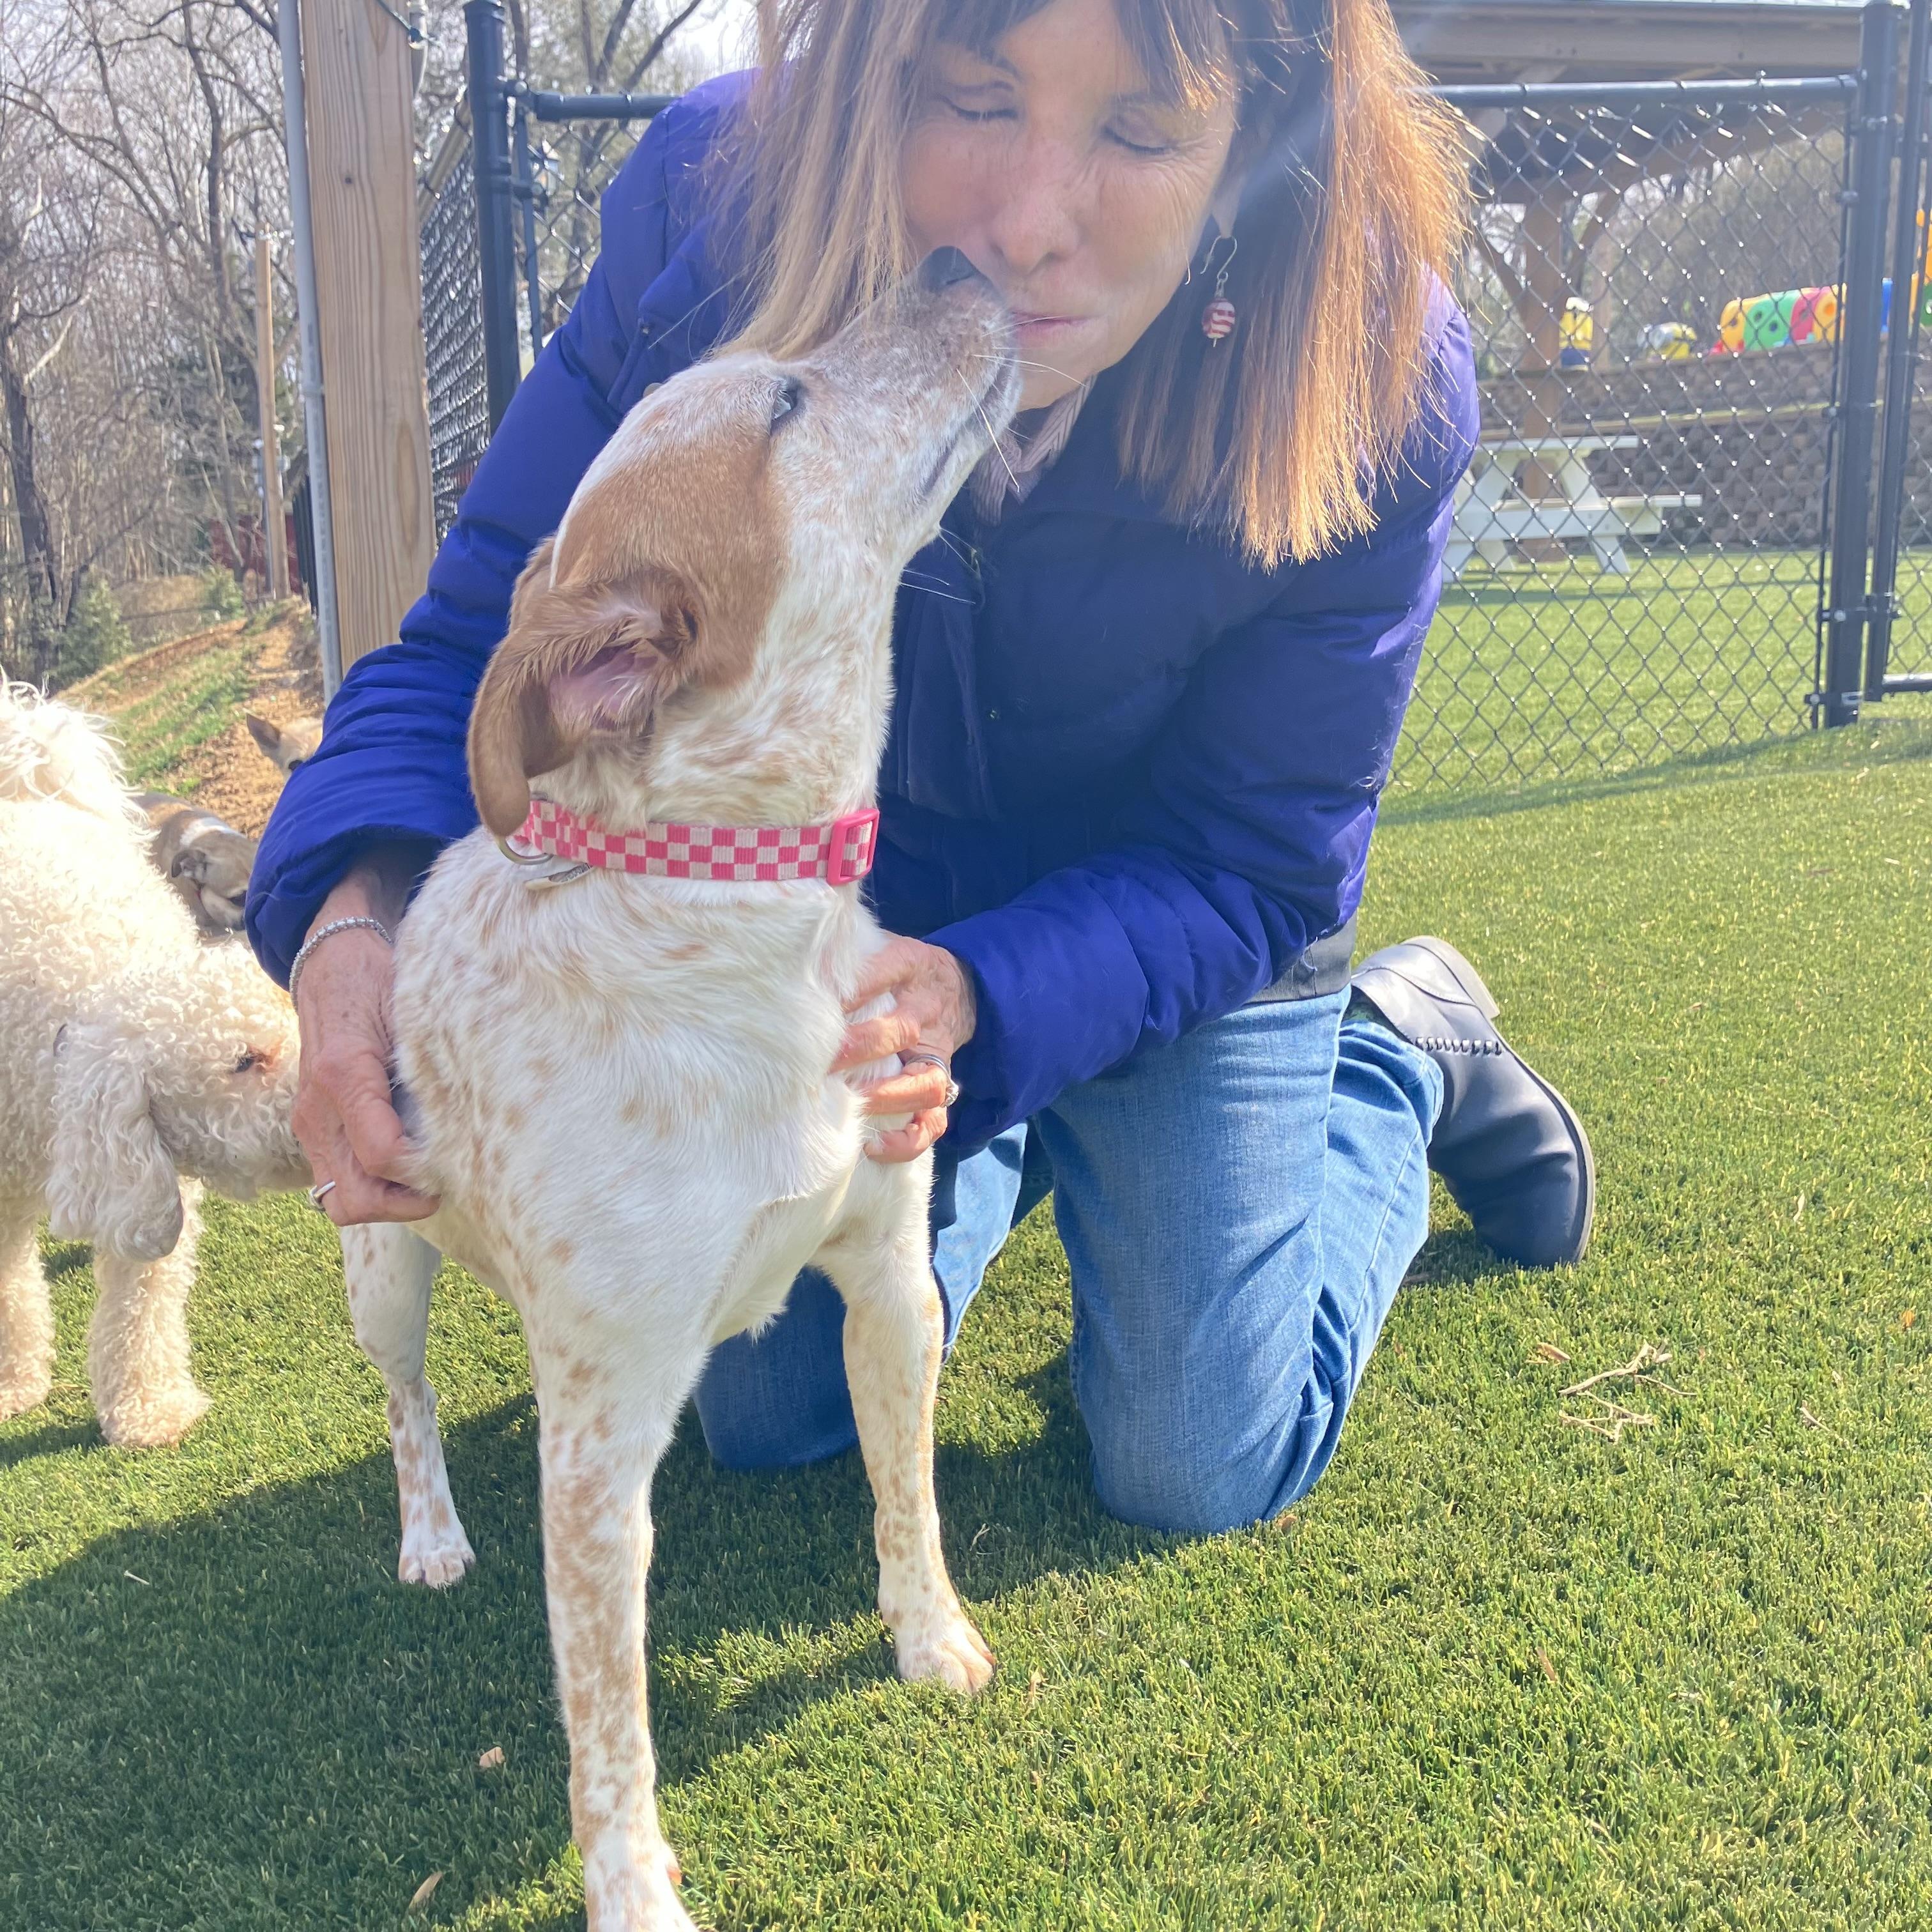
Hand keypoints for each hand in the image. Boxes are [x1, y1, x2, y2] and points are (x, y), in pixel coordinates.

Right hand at [291, 844, 439, 1224]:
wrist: (329, 964)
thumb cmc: (376, 981)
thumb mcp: (409, 1006)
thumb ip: (431, 1058)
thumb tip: (473, 1109)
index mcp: (343, 1074)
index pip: (380, 1154)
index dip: (421, 1171)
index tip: (456, 1163)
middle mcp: (317, 1109)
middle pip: (354, 1196)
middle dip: (403, 1204)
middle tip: (446, 1183)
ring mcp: (310, 1124)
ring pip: (340, 1200)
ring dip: (386, 1203)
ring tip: (427, 1180)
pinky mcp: (313, 1130)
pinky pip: (335, 1183)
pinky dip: (370, 1189)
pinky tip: (406, 1169)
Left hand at [832, 935, 976, 1163]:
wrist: (957, 986)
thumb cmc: (898, 970)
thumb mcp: (882, 944)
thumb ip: (847, 951)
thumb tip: (791, 959)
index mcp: (910, 966)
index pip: (881, 974)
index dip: (849, 992)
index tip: (811, 1007)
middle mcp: (927, 1011)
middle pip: (900, 1031)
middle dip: (858, 1048)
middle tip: (818, 1063)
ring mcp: (937, 1053)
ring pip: (922, 1082)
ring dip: (884, 1096)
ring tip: (846, 1104)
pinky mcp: (941, 1085)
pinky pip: (934, 1121)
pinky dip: (907, 1140)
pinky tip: (872, 1145)